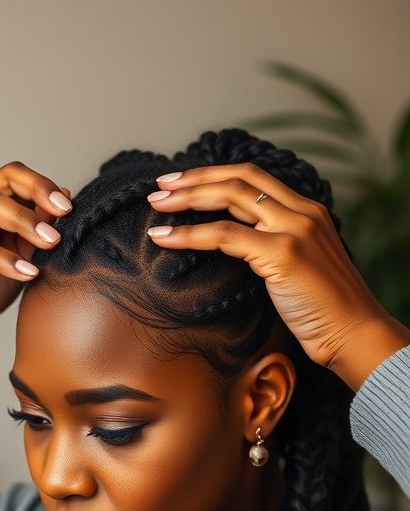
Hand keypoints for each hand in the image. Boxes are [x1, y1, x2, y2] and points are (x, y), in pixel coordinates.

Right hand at [0, 161, 71, 344]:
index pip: (11, 175)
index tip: (69, 207)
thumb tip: (64, 194)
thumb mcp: (21, 256)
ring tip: (49, 243)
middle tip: (60, 226)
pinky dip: (2, 258)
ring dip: (22, 221)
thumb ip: (37, 228)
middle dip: (35, 198)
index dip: (41, 185)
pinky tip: (26, 272)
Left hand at [146, 163, 409, 389]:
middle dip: (195, 178)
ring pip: (230, 197)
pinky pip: (224, 235)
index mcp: (309, 211)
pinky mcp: (283, 254)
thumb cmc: (324, 313)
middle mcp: (303, 212)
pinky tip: (164, 238)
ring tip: (157, 205)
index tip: (182, 181)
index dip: (215, 175)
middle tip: (159, 186)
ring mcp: (294, 229)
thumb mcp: (298, 270)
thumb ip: (272, 249)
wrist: (353, 335)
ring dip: (187, 198)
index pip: (254, 178)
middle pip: (239, 178)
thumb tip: (234, 247)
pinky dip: (189, 234)